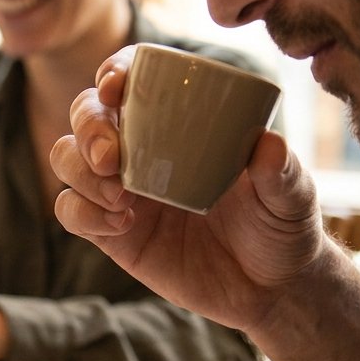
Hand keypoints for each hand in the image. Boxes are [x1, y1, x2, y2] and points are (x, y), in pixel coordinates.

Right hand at [53, 48, 359, 360]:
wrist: (268, 288)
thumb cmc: (281, 227)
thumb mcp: (292, 197)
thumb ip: (283, 172)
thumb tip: (268, 143)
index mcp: (180, 121)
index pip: (133, 79)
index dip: (114, 72)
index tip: (115, 87)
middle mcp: (141, 147)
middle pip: (86, 114)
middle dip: (88, 127)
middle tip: (111, 158)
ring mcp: (120, 189)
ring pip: (67, 158)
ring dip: (80, 170)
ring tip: (119, 197)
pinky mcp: (109, 232)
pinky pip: (70, 210)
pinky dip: (82, 212)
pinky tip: (119, 225)